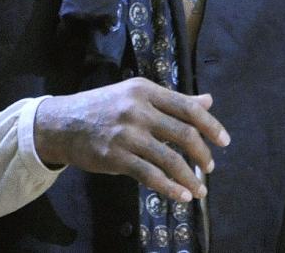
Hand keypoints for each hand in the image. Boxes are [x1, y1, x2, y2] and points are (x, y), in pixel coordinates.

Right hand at [33, 78, 229, 203]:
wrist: (61, 124)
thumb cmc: (102, 107)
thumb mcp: (135, 95)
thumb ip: (172, 100)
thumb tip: (208, 101)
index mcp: (145, 90)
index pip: (187, 107)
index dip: (210, 125)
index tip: (224, 140)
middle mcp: (137, 109)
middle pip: (183, 133)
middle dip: (202, 154)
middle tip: (210, 166)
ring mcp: (126, 134)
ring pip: (169, 158)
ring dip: (189, 176)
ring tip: (199, 188)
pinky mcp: (115, 157)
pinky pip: (150, 175)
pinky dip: (169, 188)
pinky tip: (181, 195)